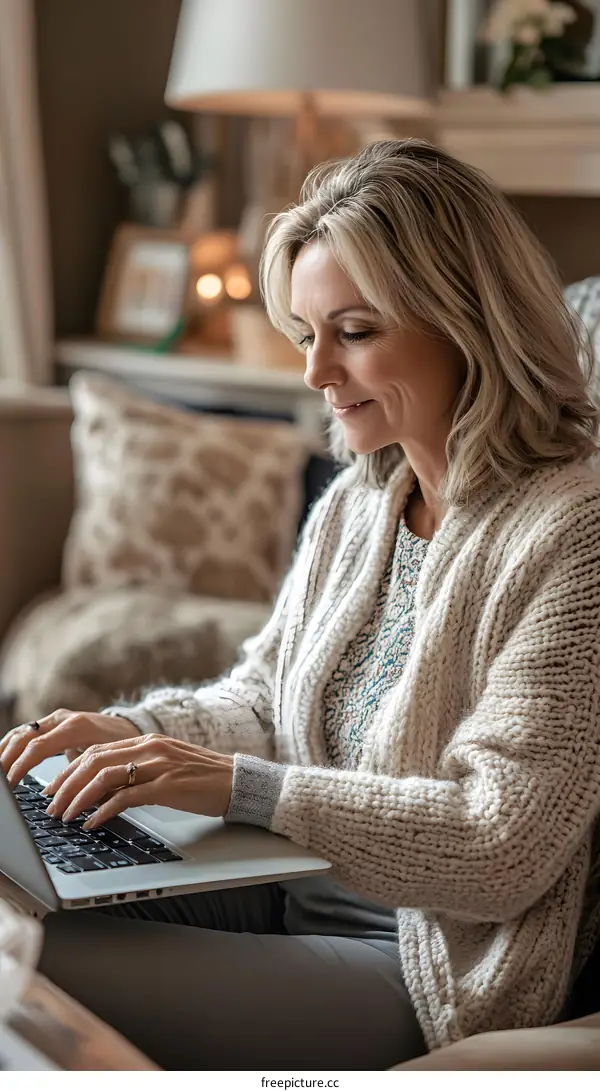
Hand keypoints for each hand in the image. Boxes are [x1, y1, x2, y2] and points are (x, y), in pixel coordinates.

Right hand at [0, 709, 140, 786]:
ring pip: (21, 732)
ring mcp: (57, 718)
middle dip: (7, 760)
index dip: (21, 767)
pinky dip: (12, 746)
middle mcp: (63, 719)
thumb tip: (73, 806)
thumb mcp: (111, 764)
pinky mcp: (53, 722)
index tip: (11, 784)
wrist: (133, 725)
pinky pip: (26, 732)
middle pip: (24, 737)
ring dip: (5, 751)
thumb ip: (90, 781)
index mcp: (76, 728)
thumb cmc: (125, 746)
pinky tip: (4, 759)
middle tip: (0, 782)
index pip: (39, 747)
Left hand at [42, 734, 233, 826]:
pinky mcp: (168, 785)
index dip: (69, 770)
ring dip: (79, 798)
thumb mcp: (164, 767)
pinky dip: (103, 811)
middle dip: (66, 784)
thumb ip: (135, 772)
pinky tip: (92, 823)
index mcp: (147, 740)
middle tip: (50, 805)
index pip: (97, 750)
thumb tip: (100, 791)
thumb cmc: (201, 779)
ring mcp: (159, 765)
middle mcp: (150, 748)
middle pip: (94, 761)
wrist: (237, 782)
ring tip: (65, 816)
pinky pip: (126, 797)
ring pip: (104, 777)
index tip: (52, 788)